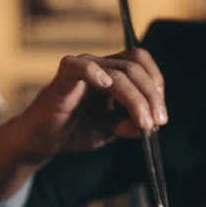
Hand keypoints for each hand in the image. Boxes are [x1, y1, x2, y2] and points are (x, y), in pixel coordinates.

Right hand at [12, 48, 167, 158]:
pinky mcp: (63, 77)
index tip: (161, 115)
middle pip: (135, 68)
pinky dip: (93, 72)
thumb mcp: (111, 130)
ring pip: (118, 73)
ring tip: (143, 122)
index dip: (156, 86)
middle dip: (151, 97)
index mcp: (114, 73)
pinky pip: (78, 66)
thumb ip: (129, 124)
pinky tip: (105, 85)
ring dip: (136, 98)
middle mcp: (101, 66)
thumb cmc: (75, 130)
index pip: (142, 64)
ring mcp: (82, 69)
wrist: (44, 141)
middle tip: (157, 123)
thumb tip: (153, 124)